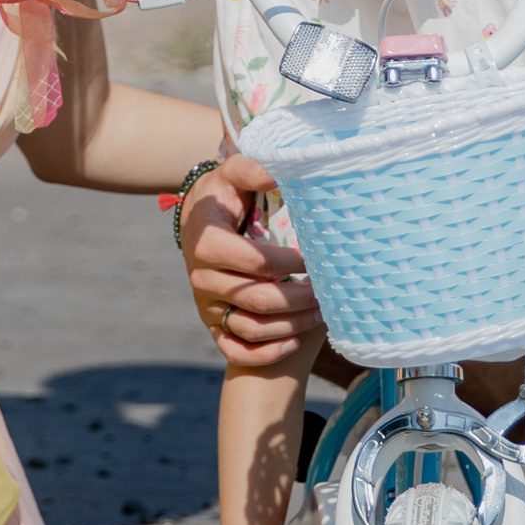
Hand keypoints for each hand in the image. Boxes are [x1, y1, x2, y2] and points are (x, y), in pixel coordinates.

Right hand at [181, 156, 320, 359]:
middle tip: (328, 291)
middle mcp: (202, 279)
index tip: (316, 258)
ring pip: (251, 328)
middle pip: (257, 299)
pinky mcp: (212, 324)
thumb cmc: (222, 195)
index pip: (255, 262)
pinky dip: (265, 353)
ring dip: (290, 326)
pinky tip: (292, 341)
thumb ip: (254, 170)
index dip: (290, 264)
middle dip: (298, 298)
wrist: (196, 222)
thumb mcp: (232, 175)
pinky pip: (236, 350)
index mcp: (207, 244)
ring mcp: (207, 306)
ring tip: (322, 313)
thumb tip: (282, 173)